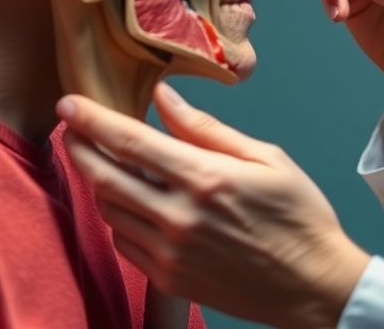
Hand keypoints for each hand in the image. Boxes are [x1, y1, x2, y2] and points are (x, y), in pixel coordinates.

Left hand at [57, 84, 370, 328]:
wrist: (314, 285)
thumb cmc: (299, 217)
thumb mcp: (266, 158)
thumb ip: (207, 129)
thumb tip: (164, 97)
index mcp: (205, 178)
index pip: (130, 142)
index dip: (92, 120)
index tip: (69, 103)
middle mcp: (179, 217)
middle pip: (104, 177)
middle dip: (79, 148)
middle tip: (70, 129)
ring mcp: (170, 252)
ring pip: (110, 211)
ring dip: (100, 184)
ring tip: (108, 164)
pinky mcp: (169, 278)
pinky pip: (125, 243)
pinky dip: (121, 218)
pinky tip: (136, 204)